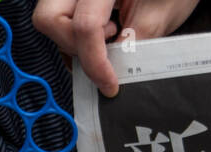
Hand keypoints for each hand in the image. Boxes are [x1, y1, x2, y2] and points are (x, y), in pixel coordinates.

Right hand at [32, 0, 201, 97]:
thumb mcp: (161, 15)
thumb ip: (136, 43)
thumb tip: (116, 73)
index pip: (84, 24)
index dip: (95, 62)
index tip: (110, 85)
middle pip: (49, 19)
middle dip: (74, 46)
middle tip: (106, 53)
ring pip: (50, 21)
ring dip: (77, 42)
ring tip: (111, 36)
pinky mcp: (75, 0)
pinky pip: (60, 21)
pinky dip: (77, 36)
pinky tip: (104, 33)